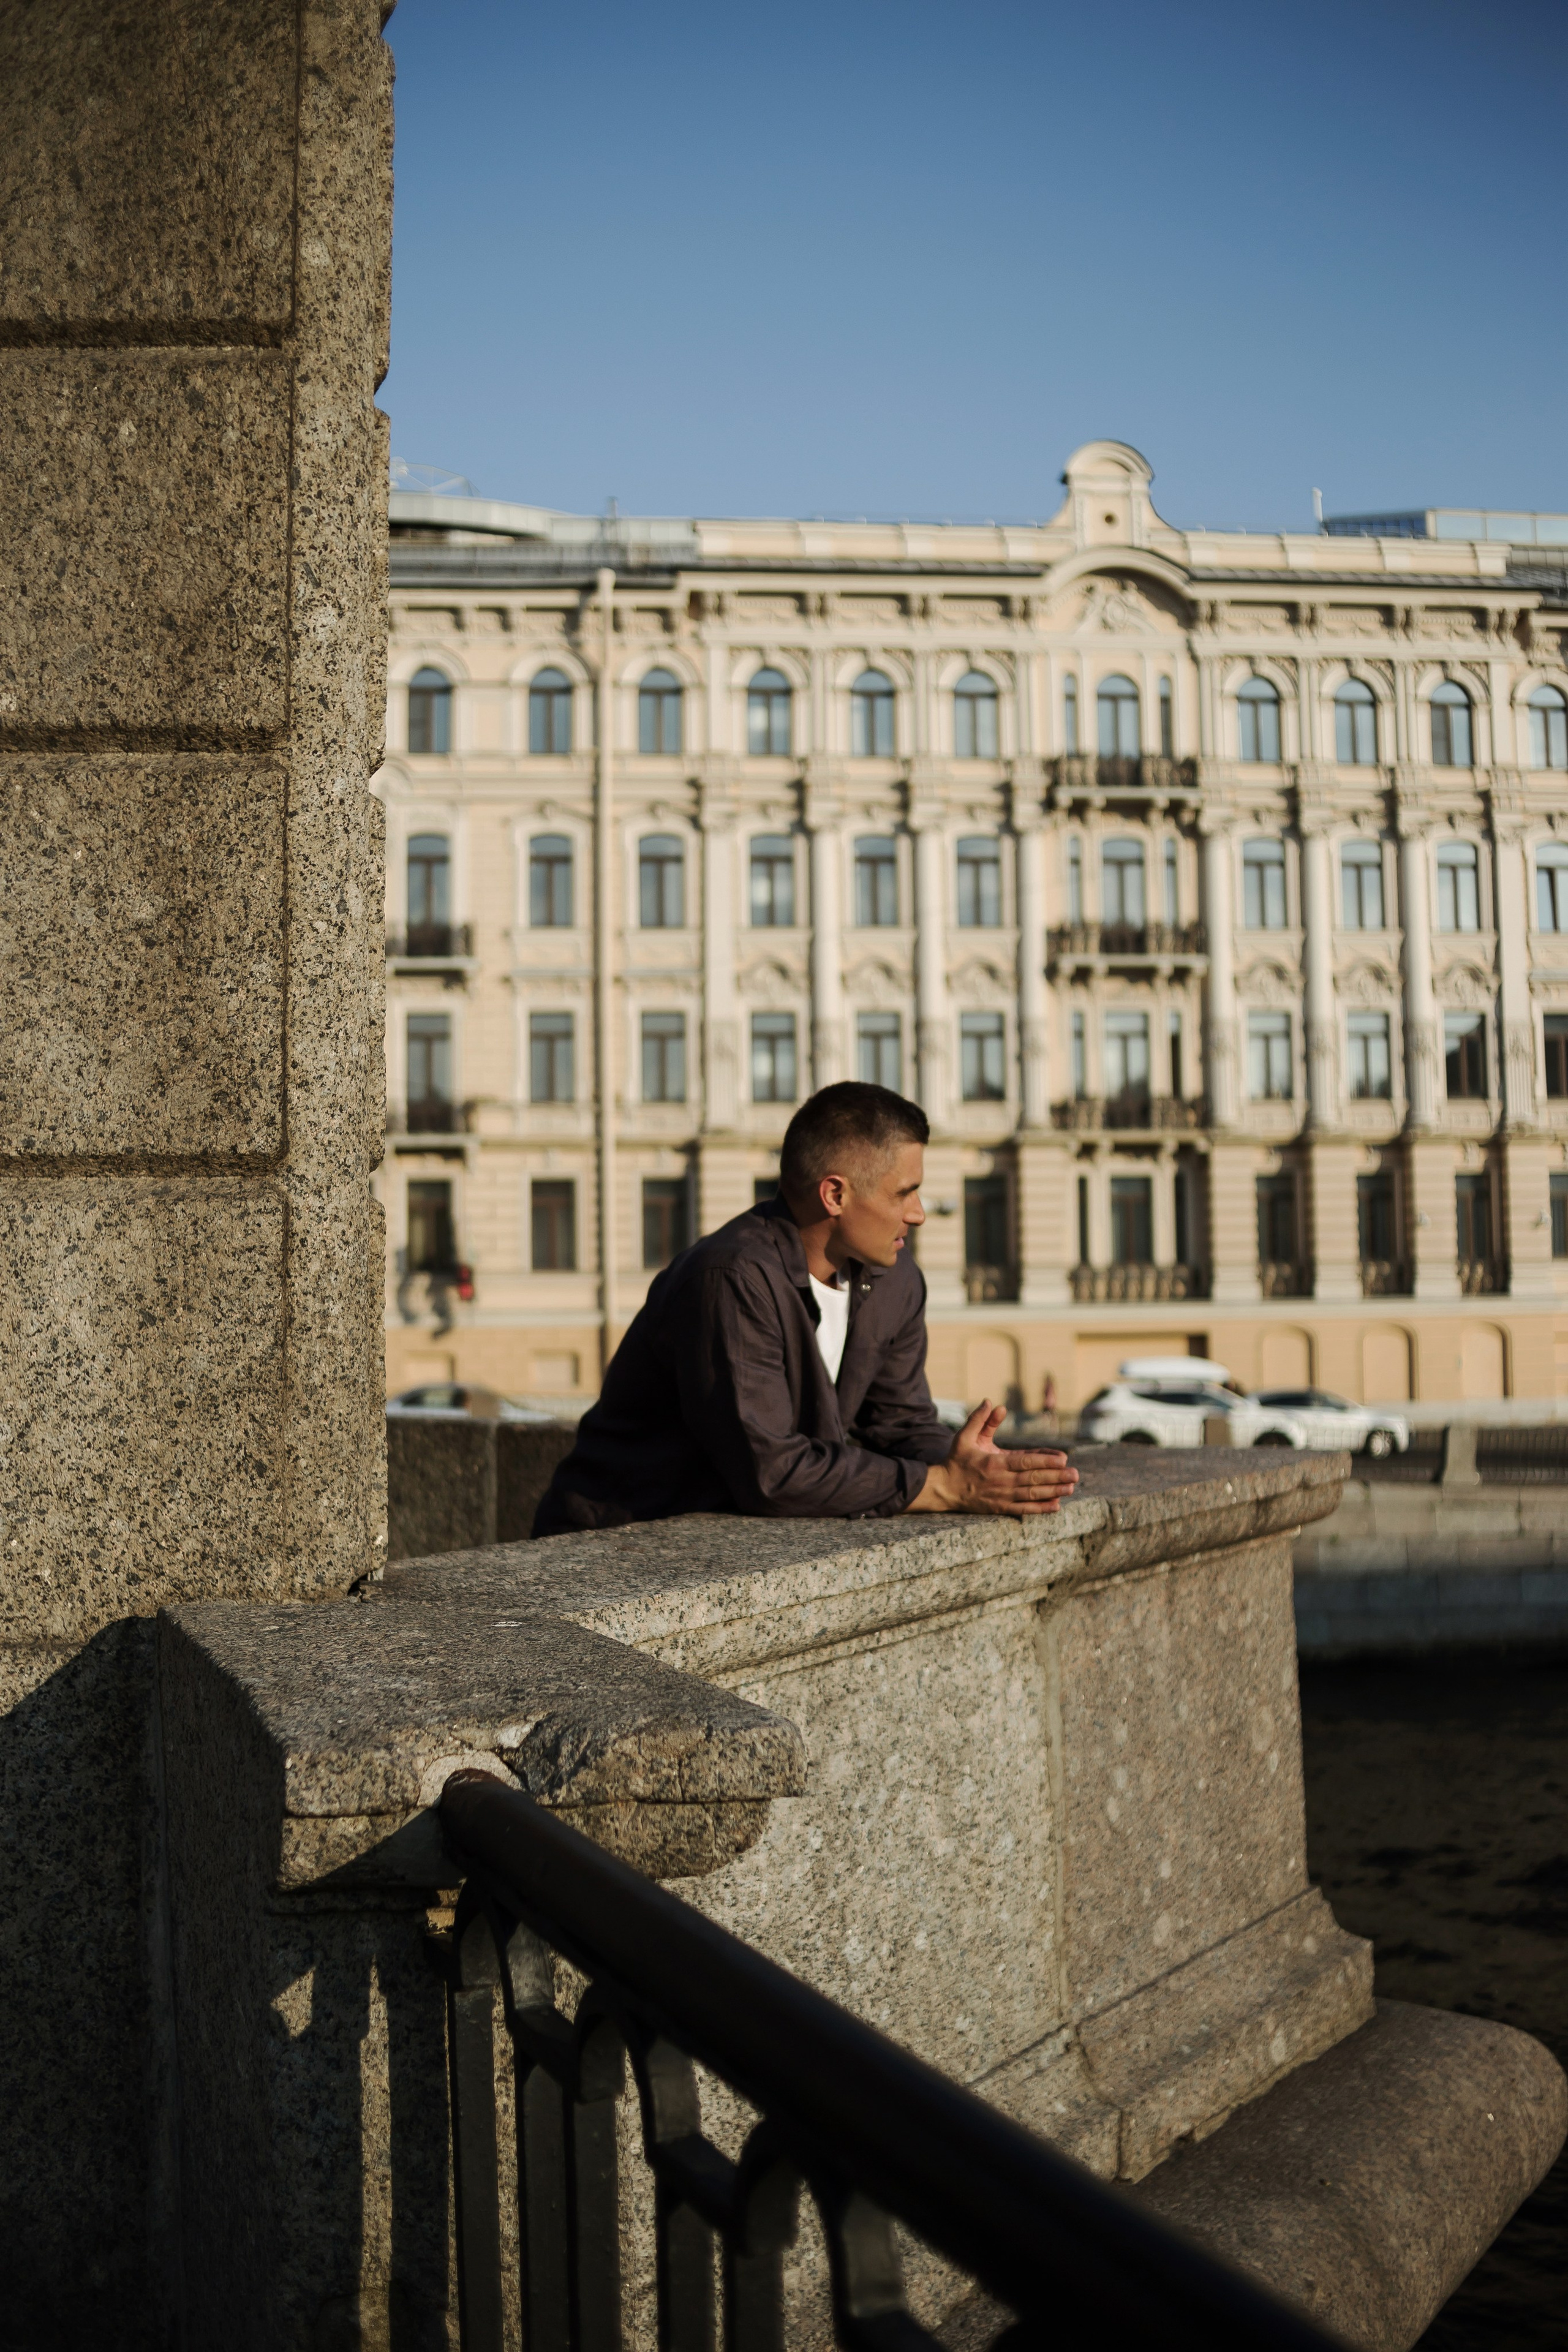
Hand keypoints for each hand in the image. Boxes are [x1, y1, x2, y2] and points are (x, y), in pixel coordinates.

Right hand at [906, 1402, 1080, 1517]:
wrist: (944, 1489)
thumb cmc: (957, 1460)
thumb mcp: (965, 1436)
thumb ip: (980, 1420)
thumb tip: (991, 1402)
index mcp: (995, 1462)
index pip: (1026, 1461)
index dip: (1046, 1460)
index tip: (1064, 1458)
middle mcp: (1001, 1480)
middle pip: (1034, 1478)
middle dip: (1056, 1477)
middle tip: (1076, 1474)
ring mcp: (1002, 1496)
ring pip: (1032, 1494)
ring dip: (1053, 1491)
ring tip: (1071, 1488)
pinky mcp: (1000, 1508)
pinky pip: (1024, 1509)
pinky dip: (1041, 1508)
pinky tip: (1056, 1505)